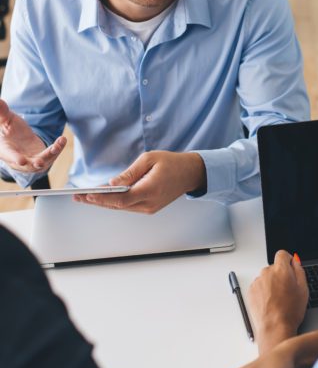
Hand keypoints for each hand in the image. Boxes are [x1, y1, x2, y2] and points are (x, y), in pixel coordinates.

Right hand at [0, 99, 65, 173]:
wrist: (17, 138)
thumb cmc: (8, 130)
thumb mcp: (5, 121)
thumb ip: (2, 113)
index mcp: (6, 151)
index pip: (10, 155)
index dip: (15, 158)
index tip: (21, 160)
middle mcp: (19, 160)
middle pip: (28, 164)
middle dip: (35, 163)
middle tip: (40, 162)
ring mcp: (32, 161)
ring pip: (43, 161)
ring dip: (51, 154)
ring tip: (58, 144)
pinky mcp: (43, 158)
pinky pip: (52, 155)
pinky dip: (58, 148)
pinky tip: (62, 139)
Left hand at [73, 150, 205, 213]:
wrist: (190, 173)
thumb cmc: (171, 162)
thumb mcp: (149, 159)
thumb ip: (130, 172)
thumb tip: (112, 184)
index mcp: (150, 190)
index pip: (120, 199)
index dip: (101, 198)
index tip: (85, 195)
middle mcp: (149, 203)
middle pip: (118, 206)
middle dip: (96, 201)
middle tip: (78, 197)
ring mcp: (150, 208)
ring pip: (122, 207)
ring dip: (104, 203)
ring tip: (85, 197)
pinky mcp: (150, 207)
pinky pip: (129, 206)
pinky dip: (115, 202)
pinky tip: (103, 197)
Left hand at [249, 250, 308, 353]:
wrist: (275, 327)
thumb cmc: (290, 311)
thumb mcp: (303, 289)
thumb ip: (299, 270)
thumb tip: (295, 261)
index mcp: (281, 269)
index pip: (282, 254)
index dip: (287, 261)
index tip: (290, 268)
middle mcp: (267, 272)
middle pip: (274, 267)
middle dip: (280, 275)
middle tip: (286, 291)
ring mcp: (257, 281)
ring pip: (266, 277)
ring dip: (271, 284)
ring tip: (278, 300)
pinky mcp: (251, 290)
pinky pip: (259, 286)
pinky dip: (263, 292)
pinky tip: (270, 303)